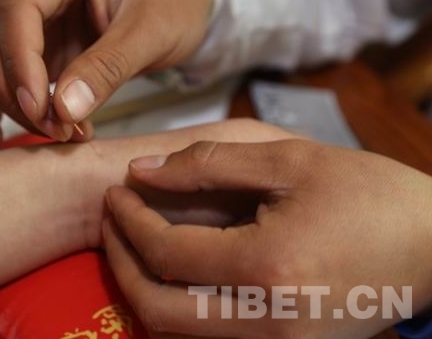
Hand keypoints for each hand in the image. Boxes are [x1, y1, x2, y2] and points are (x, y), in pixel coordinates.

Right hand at [0, 0, 212, 147]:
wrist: (191, 8)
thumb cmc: (176, 1)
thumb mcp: (151, 31)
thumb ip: (107, 68)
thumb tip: (65, 109)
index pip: (19, 9)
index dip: (19, 61)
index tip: (38, 106)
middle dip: (17, 90)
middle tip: (53, 127)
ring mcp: (41, 22)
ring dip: (17, 106)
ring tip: (54, 136)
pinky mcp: (46, 51)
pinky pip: (15, 80)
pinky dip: (12, 109)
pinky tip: (5, 136)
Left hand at [103, 140, 431, 338]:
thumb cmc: (368, 194)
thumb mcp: (289, 160)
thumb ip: (208, 163)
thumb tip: (143, 170)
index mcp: (267, 268)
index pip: (167, 251)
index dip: (130, 220)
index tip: (117, 191)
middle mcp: (266, 322)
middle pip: (158, 307)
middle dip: (122, 261)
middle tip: (113, 220)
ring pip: (177, 331)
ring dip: (143, 287)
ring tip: (134, 241)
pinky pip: (209, 338)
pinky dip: (178, 307)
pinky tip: (175, 269)